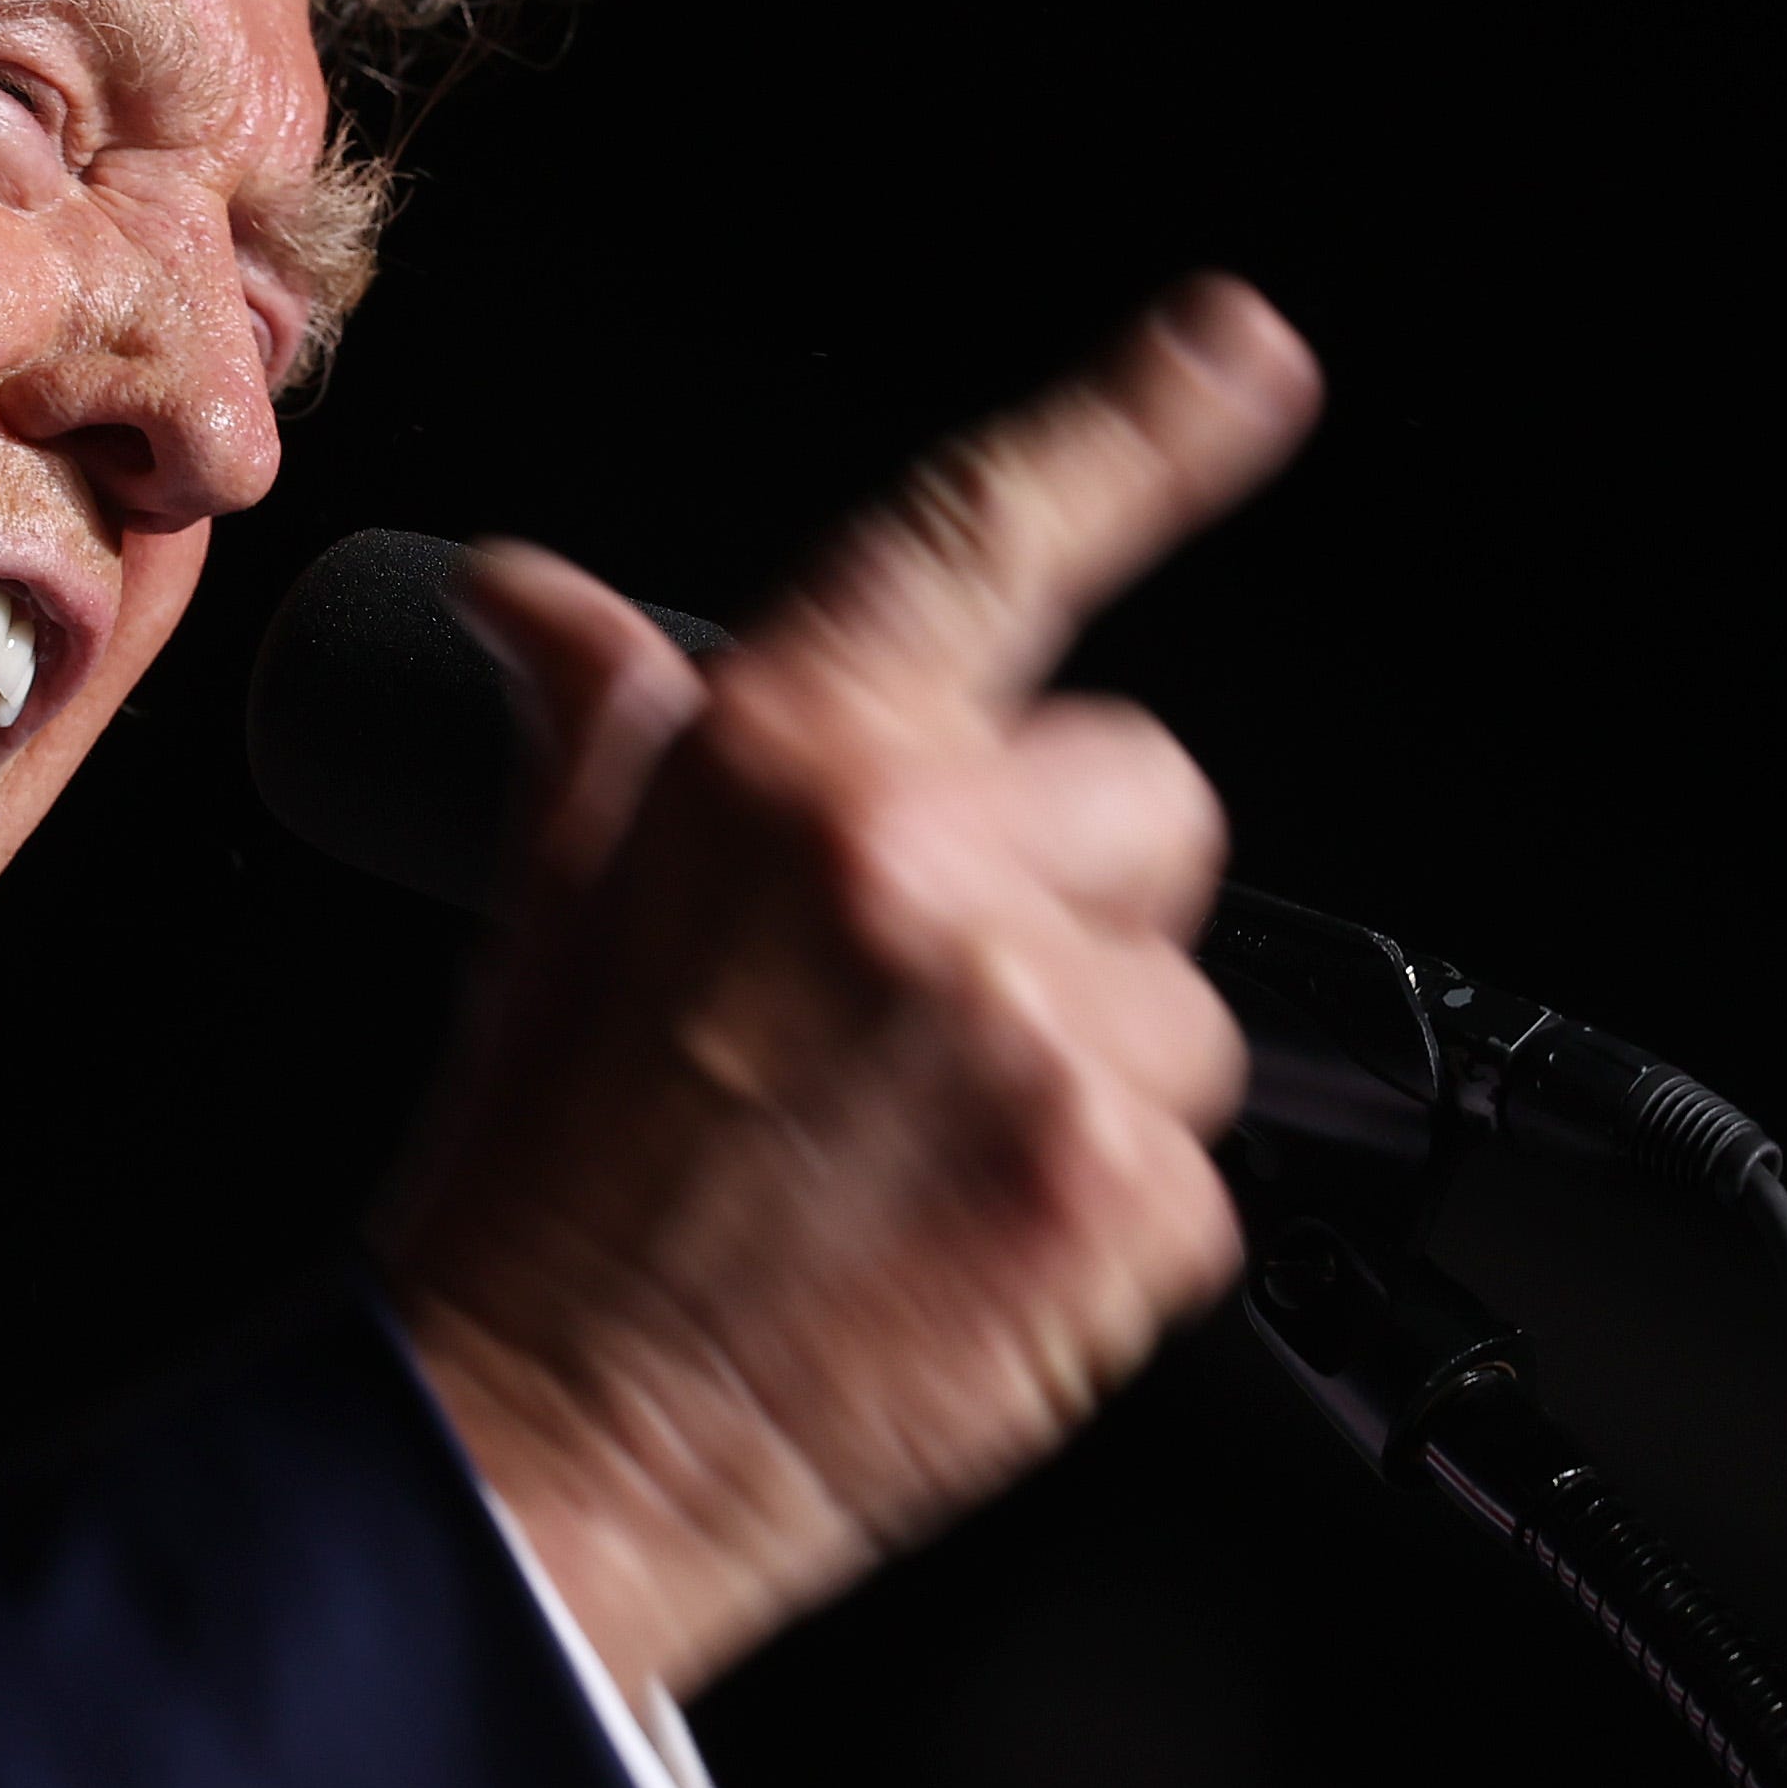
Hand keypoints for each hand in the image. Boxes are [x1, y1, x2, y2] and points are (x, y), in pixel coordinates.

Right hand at [380, 278, 1321, 1707]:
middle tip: (932, 1009)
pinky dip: (1104, 1222)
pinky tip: (963, 1251)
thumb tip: (535, 600)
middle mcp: (922, 863)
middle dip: (1080, 891)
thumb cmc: (535, 1176)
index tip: (1251, 347)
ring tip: (920, 1156)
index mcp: (782, 762)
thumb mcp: (544, 905)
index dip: (1142, 427)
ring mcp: (1038, 1033)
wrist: (542, 1439)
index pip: (990, 539)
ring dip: (1092, 1075)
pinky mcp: (1124, 1200)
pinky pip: (1199, 1171)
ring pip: (1191, 1005)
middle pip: (1154, 794)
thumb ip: (600, 726)